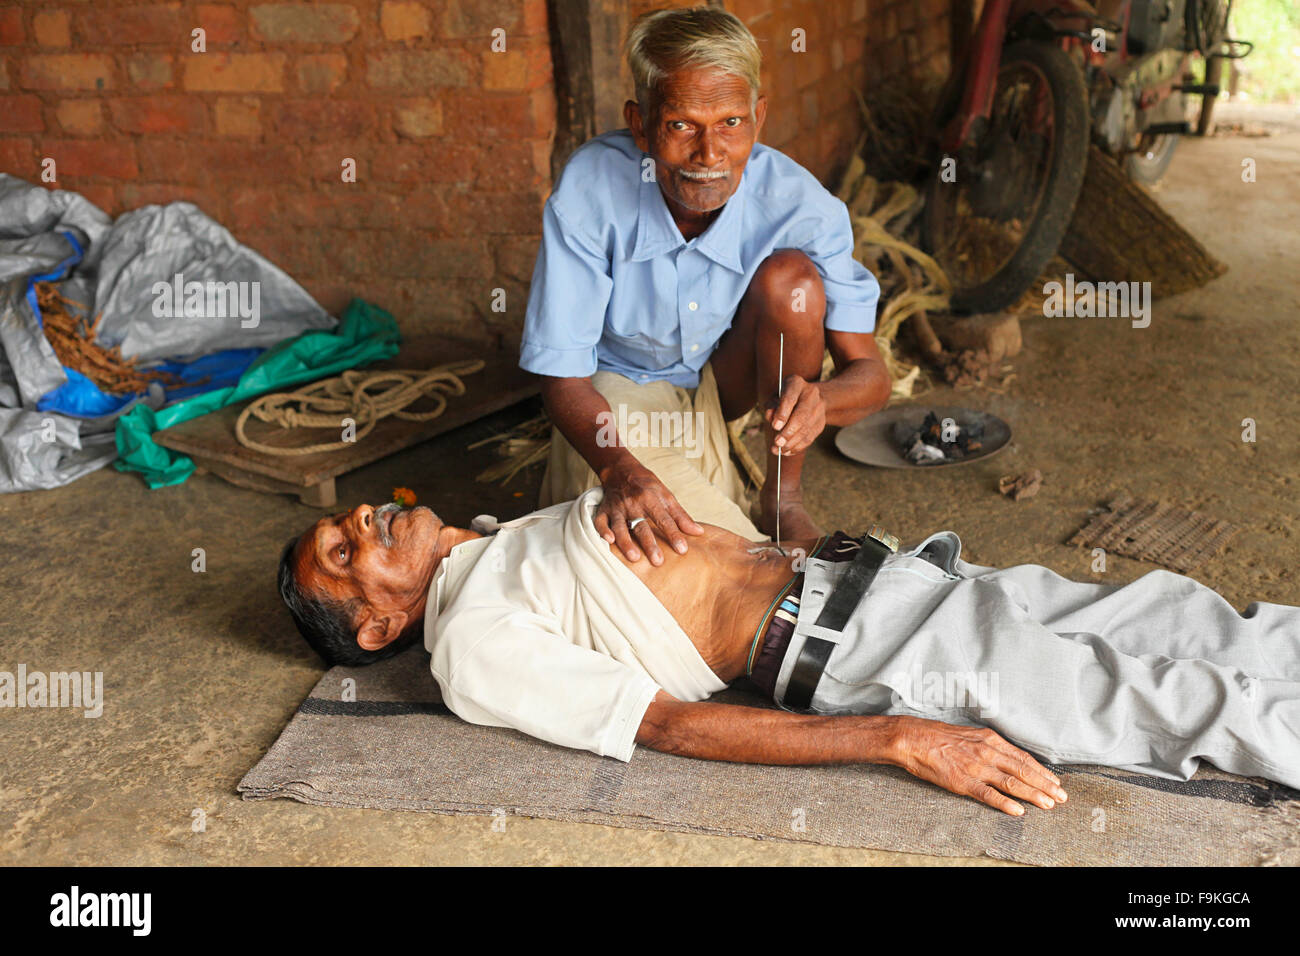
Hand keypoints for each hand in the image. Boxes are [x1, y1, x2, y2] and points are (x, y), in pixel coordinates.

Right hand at [594, 460, 703, 564]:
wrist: (622, 470)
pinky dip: (602, 531)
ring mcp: (617, 508)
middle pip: (642, 526)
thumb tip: (699, 532)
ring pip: (620, 526)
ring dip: (626, 542)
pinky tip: (608, 541)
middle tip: (658, 561)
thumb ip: (681, 516)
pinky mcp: (603, 510)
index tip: (682, 550)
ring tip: (634, 558)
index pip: (665, 519)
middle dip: (649, 543)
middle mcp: (633, 504)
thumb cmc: (648, 487)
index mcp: (651, 499)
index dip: (674, 535)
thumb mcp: (667, 496)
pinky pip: (600, 521)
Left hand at [764, 374, 825, 455]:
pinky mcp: (821, 422)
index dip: (783, 413)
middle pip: (801, 415)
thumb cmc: (785, 397)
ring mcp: (819, 408)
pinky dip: (798, 447)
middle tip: (777, 443)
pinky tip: (788, 452)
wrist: (808, 396)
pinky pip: (810, 437)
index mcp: (796, 383)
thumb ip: (771, 406)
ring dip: (792, 442)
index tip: (775, 426)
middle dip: (789, 431)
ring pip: (806, 429)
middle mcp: (811, 394)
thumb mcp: (775, 397)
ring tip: (779, 450)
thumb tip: (770, 417)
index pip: (790, 398)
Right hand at [887, 716, 1068, 815]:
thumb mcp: (970, 735)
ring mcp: (976, 768)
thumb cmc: (939, 737)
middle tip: (1062, 797)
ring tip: (1049, 805)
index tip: (1055, 781)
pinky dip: (1005, 803)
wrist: (914, 739)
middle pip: (1023, 770)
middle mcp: (987, 752)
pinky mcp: (963, 782)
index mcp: (990, 740)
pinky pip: (988, 795)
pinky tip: (1019, 811)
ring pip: (1012, 783)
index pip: (1023, 757)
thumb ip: (989, 745)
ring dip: (1033, 795)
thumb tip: (1007, 756)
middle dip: (1045, 785)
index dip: (1041, 771)